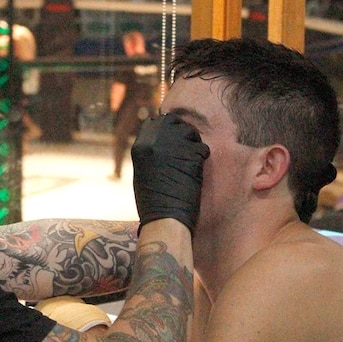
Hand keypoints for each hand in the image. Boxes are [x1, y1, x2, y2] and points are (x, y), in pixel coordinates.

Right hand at [131, 113, 208, 233]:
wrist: (164, 220)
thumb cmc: (152, 203)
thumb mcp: (143, 172)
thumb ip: (151, 153)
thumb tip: (163, 144)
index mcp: (140, 146)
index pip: (154, 123)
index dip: (167, 128)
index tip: (173, 137)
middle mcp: (154, 142)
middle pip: (172, 121)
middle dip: (181, 130)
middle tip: (187, 144)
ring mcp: (172, 148)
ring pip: (189, 131)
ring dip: (193, 143)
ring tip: (192, 159)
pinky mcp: (190, 156)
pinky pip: (202, 147)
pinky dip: (203, 156)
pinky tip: (198, 168)